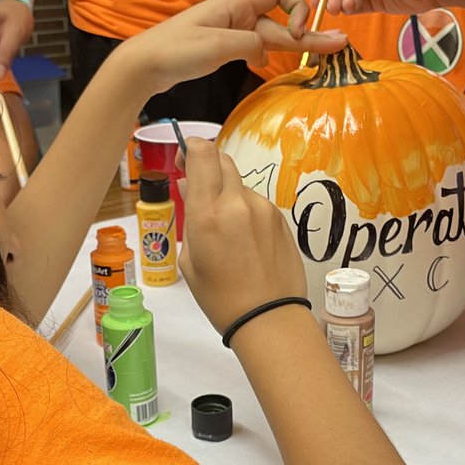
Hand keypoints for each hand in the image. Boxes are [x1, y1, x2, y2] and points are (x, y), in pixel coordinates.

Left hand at [117, 0, 346, 95]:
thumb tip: (271, 48)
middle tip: (338, 45)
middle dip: (309, 33)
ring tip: (319, 58)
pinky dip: (267, 55)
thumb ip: (251, 43)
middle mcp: (239, 12)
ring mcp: (233, 30)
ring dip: (291, 46)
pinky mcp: (226, 46)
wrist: (145, 65)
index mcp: (237, 1)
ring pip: (271, 36)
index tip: (299, 36)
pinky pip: (256, 47)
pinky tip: (270, 65)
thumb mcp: (218, 45)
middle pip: (282, 19)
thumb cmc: (176, 50)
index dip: (297, 9)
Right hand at [179, 138, 306, 333]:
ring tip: (224, 229)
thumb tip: (191, 187)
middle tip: (199, 187)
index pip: (203, 153)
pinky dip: (245, 210)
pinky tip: (244, 240)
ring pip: (239, 184)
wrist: (268, 317)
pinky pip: (256, 203)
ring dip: (227, 193)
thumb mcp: (190, 259)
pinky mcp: (280, 219)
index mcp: (208, 214)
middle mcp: (238, 203)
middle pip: (222, 160)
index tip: (183, 155)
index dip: (191, 146)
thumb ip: (190, 217)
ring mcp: (263, 209)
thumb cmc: (220, 297)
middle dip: (208, 167)